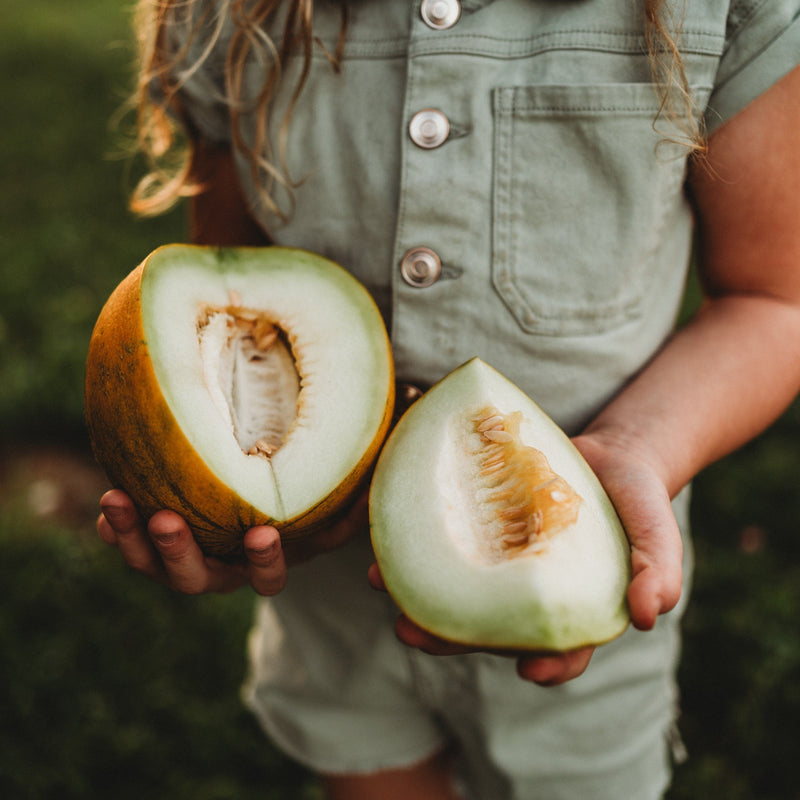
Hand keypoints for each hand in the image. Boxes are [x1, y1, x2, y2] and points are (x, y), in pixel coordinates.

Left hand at [97, 488, 368, 595]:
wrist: (261, 497)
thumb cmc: (303, 502)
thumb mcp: (332, 505)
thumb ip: (355, 502)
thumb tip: (379, 490)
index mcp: (266, 564)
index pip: (266, 577)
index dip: (263, 562)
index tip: (262, 533)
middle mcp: (223, 569)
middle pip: (196, 579)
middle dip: (178, 554)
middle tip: (166, 521)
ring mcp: (186, 558)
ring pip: (154, 565)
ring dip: (134, 538)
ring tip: (117, 500)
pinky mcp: (158, 540)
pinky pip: (130, 542)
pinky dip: (118, 529)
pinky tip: (112, 506)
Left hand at [367, 430, 682, 687]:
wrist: (607, 456)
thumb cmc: (635, 500)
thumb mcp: (656, 530)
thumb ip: (658, 569)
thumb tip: (648, 616)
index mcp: (571, 609)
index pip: (561, 650)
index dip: (548, 665)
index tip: (528, 669)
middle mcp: (527, 594)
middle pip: (488, 626)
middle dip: (448, 635)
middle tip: (412, 633)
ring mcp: (500, 562)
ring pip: (455, 587)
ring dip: (417, 589)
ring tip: (380, 581)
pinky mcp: (481, 527)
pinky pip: (446, 541)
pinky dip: (418, 541)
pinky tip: (389, 531)